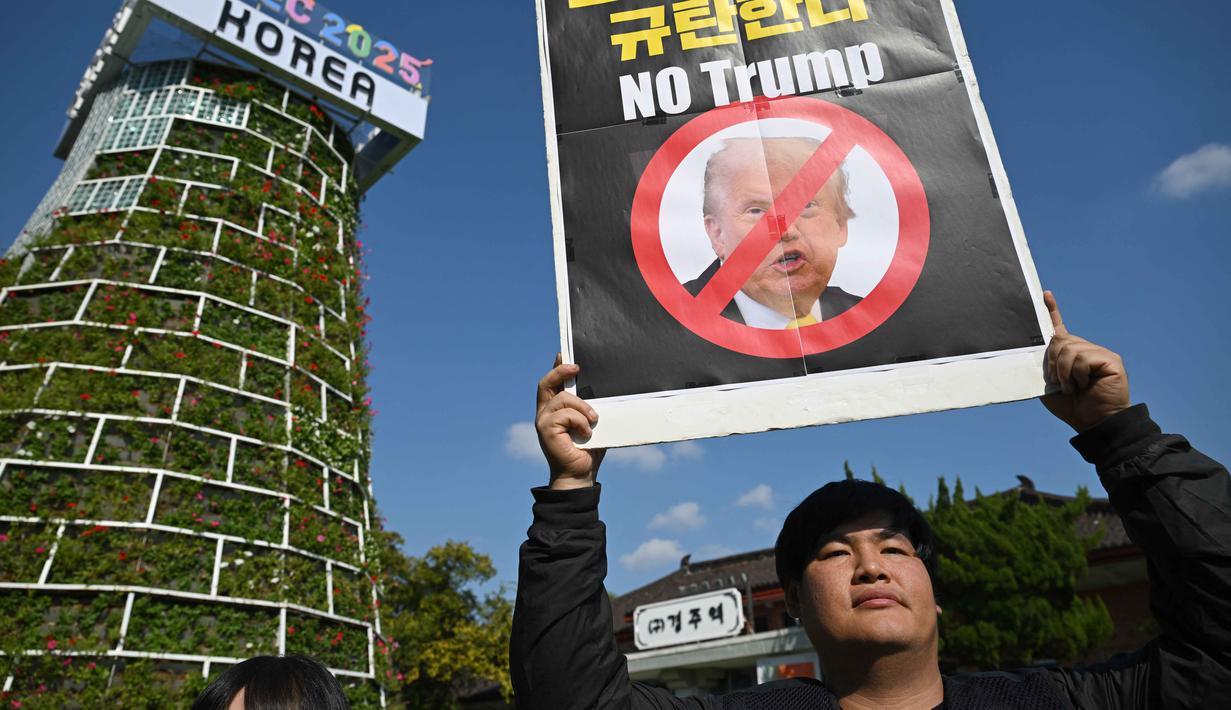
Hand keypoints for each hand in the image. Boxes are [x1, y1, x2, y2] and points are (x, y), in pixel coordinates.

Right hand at [536, 355, 604, 489]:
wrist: (580, 475)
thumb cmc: (588, 449)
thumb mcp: (591, 422)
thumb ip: (589, 406)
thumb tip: (600, 388)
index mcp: (553, 410)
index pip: (551, 383)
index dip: (556, 367)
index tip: (564, 354)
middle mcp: (544, 413)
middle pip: (546, 383)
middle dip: (560, 371)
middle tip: (577, 368)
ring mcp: (543, 421)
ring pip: (563, 399)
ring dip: (582, 407)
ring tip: (593, 420)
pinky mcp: (545, 430)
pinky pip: (565, 414)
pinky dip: (580, 421)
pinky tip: (587, 433)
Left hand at [1039, 292, 1129, 431]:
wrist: (1092, 423)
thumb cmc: (1072, 406)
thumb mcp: (1050, 384)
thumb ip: (1046, 365)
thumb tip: (1045, 344)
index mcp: (1071, 355)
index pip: (1060, 329)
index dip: (1052, 311)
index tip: (1045, 295)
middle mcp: (1087, 350)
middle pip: (1059, 340)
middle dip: (1053, 362)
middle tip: (1061, 382)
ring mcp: (1100, 354)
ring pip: (1069, 349)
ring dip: (1064, 372)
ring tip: (1074, 387)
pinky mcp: (1111, 360)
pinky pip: (1083, 358)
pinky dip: (1077, 374)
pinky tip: (1085, 384)